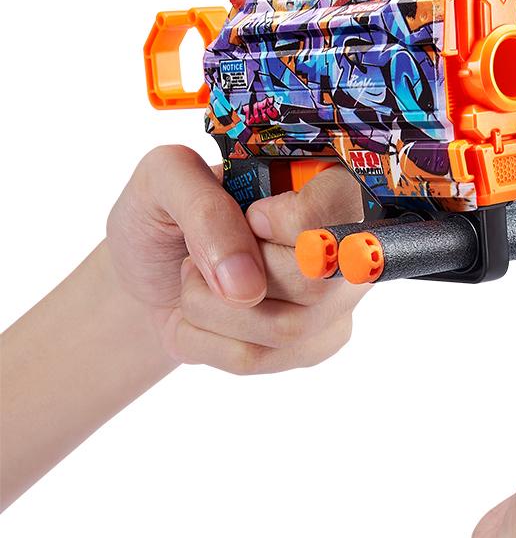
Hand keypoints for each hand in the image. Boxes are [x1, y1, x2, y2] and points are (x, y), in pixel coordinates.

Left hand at [107, 146, 365, 374]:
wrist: (149, 276)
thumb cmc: (162, 217)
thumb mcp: (164, 180)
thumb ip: (205, 209)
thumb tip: (246, 287)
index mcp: (318, 178)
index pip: (345, 205)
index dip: (294, 221)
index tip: (251, 217)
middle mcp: (342, 242)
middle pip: (314, 280)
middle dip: (232, 274)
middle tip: (205, 253)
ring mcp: (335, 299)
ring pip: (287, 329)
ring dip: (211, 308)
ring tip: (199, 282)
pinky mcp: (313, 344)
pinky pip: (260, 359)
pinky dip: (206, 341)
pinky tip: (204, 317)